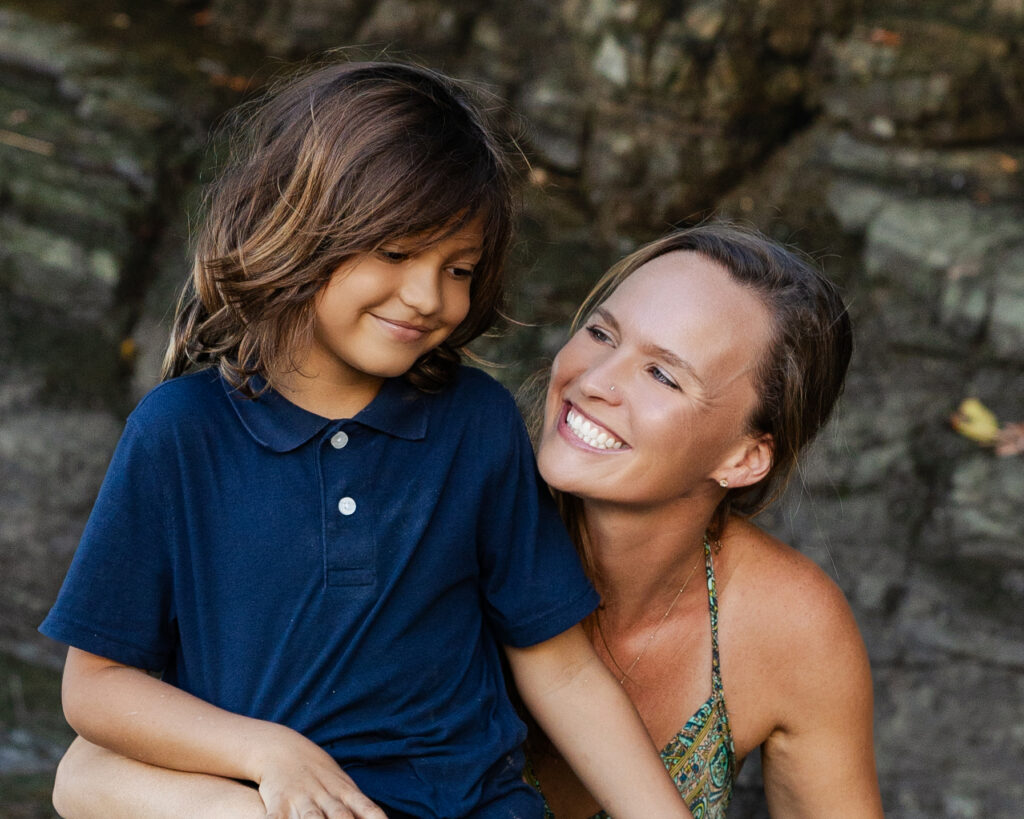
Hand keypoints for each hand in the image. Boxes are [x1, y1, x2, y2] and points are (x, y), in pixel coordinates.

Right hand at [250, 726, 386, 818]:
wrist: (281, 748)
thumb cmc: (318, 773)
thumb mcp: (341, 784)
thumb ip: (359, 806)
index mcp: (345, 791)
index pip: (367, 808)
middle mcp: (325, 796)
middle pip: (341, 816)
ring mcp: (301, 799)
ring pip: (312, 818)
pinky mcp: (279, 804)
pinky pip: (276, 818)